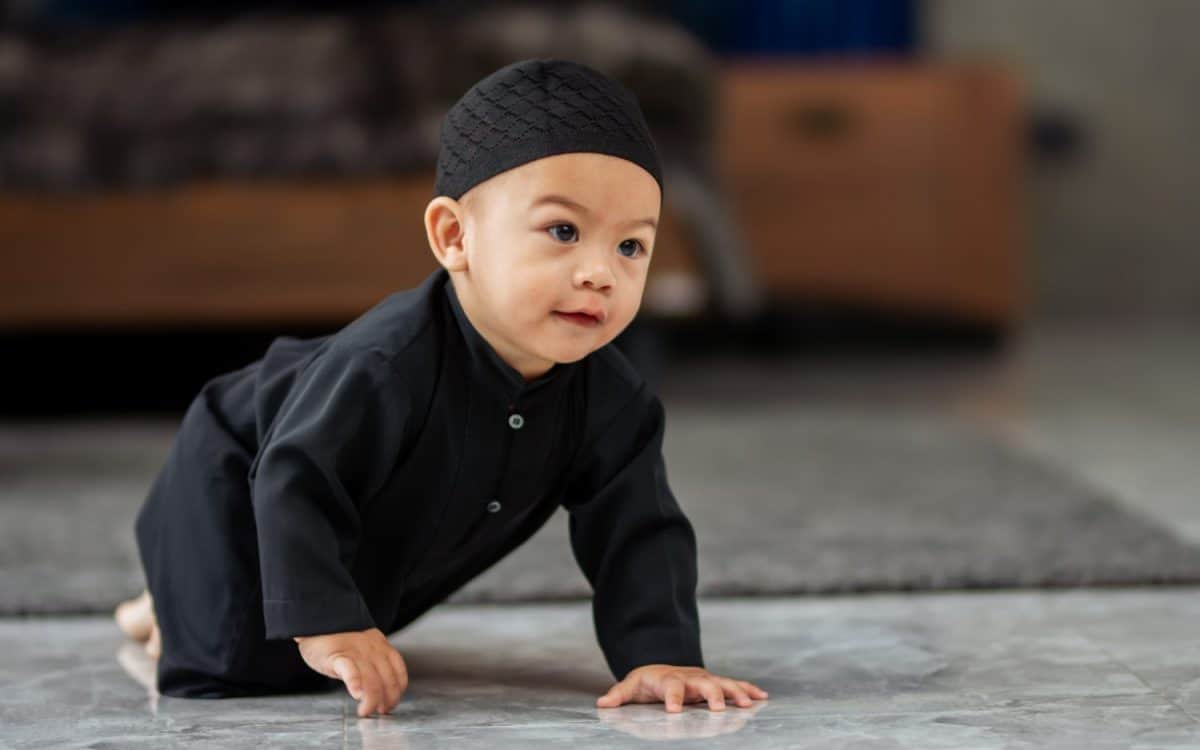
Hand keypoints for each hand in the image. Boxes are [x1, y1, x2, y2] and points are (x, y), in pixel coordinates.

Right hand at [293, 628, 407, 716]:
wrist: (320, 621)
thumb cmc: (341, 641)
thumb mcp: (364, 649)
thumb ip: (373, 666)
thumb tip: (381, 692)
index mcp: (382, 648)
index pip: (399, 672)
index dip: (397, 691)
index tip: (391, 704)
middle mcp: (374, 650)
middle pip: (387, 680)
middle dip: (386, 700)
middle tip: (379, 712)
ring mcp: (357, 652)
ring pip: (371, 679)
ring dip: (371, 699)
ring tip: (365, 711)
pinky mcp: (338, 655)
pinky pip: (350, 670)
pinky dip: (355, 682)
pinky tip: (356, 693)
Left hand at [596, 664, 767, 711]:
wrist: (663, 666)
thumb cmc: (647, 681)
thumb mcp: (631, 686)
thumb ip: (619, 695)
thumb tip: (601, 704)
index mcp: (669, 679)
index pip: (670, 687)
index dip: (672, 698)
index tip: (674, 711)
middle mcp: (690, 677)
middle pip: (702, 683)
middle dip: (712, 694)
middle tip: (718, 708)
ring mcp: (705, 679)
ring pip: (723, 683)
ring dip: (736, 692)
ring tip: (748, 704)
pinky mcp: (716, 683)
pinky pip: (734, 685)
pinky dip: (748, 690)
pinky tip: (762, 698)